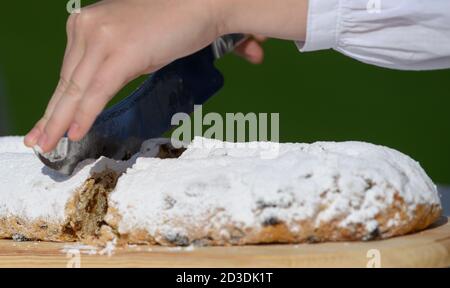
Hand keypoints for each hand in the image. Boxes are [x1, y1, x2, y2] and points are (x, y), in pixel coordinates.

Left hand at [24, 0, 305, 151]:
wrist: (205, 1)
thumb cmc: (182, 18)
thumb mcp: (142, 40)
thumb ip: (131, 59)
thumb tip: (136, 71)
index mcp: (91, 23)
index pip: (71, 69)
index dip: (61, 98)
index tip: (52, 119)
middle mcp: (88, 27)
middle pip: (66, 80)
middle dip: (52, 114)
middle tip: (39, 139)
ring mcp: (101, 39)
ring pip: (74, 89)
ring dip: (60, 122)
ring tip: (48, 145)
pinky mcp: (119, 54)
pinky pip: (94, 92)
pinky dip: (82, 115)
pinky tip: (73, 134)